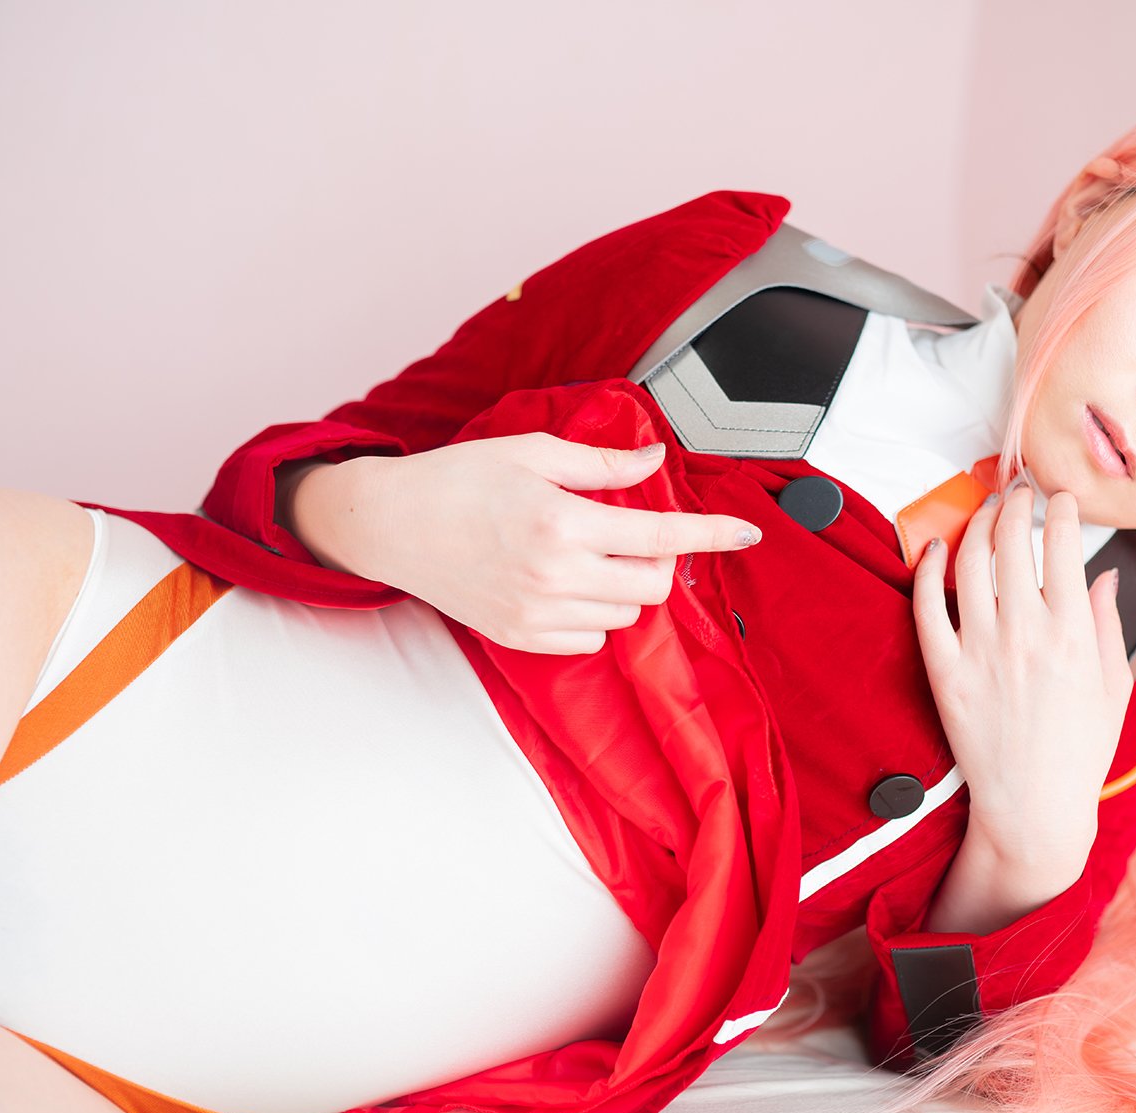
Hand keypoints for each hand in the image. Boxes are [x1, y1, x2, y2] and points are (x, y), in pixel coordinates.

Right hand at [294, 433, 760, 654]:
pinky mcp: (521, 637)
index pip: (660, 534)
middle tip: (627, 531)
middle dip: (655, 557)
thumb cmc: (456, 481)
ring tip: (587, 553)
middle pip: (650, 583)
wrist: (390, 524)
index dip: (711, 533)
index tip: (746, 532)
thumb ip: (602, 464)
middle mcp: (554, 574)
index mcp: (562, 521)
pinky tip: (566, 582)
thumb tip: (654, 461)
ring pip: (624, 613)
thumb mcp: (532, 452)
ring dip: (624, 584)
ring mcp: (537, 613)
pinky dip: (595, 612)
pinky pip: (590, 637)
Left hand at [911, 484, 1132, 868]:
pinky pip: (927, 607)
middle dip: (1014, 505)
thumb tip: (1103, 574)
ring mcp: (980, 652)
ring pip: (968, 563)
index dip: (1059, 510)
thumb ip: (1105, 622)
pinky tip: (937, 549)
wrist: (1033, 808)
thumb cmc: (1078, 751)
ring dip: (976, 525)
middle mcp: (1024, 635)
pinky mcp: (945, 673)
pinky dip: (929, 569)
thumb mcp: (1113, 685)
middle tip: (1017, 495)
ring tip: (984, 513)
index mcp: (1072, 634)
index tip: (1059, 500)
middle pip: (1010, 542)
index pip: (1062, 546)